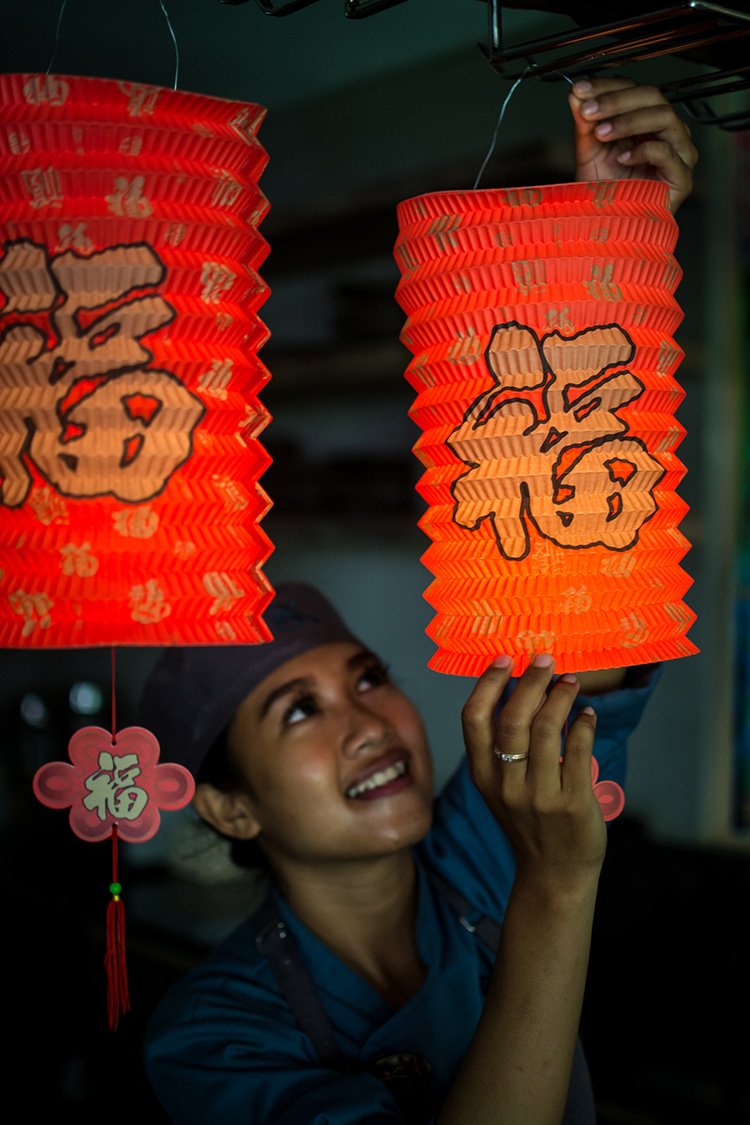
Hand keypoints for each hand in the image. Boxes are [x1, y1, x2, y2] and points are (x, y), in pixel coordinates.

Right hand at [461, 654, 605, 890]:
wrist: (553, 874)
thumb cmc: (528, 821)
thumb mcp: (500, 787)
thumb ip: (501, 746)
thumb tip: (518, 687)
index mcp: (483, 775)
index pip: (474, 719)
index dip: (487, 683)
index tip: (504, 658)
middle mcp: (506, 784)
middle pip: (512, 718)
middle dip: (530, 681)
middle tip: (546, 659)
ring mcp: (539, 795)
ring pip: (547, 729)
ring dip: (561, 696)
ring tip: (571, 681)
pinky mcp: (572, 803)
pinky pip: (579, 750)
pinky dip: (584, 724)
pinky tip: (587, 714)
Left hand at [568, 77, 697, 212]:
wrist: (607, 230)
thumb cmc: (603, 192)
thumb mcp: (589, 151)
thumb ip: (585, 123)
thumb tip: (576, 94)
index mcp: (647, 120)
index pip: (634, 89)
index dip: (608, 86)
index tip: (580, 90)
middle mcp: (667, 132)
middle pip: (653, 97)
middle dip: (616, 100)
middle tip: (589, 110)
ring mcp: (678, 153)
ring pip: (665, 118)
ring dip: (629, 120)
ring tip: (601, 133)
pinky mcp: (681, 178)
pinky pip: (668, 153)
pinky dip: (643, 150)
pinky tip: (621, 157)